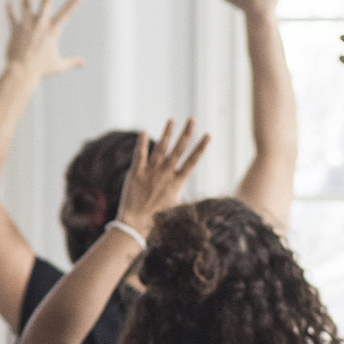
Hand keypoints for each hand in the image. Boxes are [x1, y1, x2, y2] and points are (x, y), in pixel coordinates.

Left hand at [4, 0, 85, 82]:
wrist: (21, 73)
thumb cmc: (40, 70)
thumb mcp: (58, 65)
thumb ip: (72, 61)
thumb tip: (83, 63)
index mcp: (53, 31)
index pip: (67, 12)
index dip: (76, 0)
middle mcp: (40, 24)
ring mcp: (27, 26)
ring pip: (27, 4)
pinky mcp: (15, 30)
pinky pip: (12, 18)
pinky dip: (10, 11)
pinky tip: (8, 3)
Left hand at [115, 118, 209, 234]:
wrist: (135, 224)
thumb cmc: (158, 218)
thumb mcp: (177, 208)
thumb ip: (189, 199)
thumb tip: (206, 203)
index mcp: (177, 182)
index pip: (192, 161)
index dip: (201, 148)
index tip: (208, 135)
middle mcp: (165, 174)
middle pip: (178, 150)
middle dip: (187, 134)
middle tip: (192, 119)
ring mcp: (150, 172)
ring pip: (161, 149)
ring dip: (167, 133)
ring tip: (172, 120)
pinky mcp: (135, 173)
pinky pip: (139, 155)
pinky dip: (142, 143)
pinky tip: (144, 132)